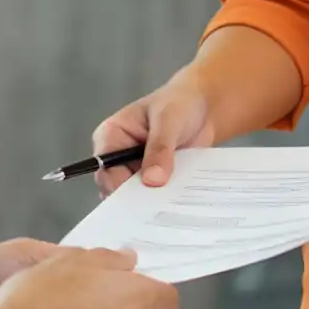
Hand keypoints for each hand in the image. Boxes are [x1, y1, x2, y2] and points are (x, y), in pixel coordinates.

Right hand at [92, 71, 215, 195]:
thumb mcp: (169, 121)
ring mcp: (136, 170)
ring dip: (152, 201)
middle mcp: (119, 156)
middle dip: (136, 197)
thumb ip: (160, 148)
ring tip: (170, 203)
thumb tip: (152, 179)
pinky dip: (164, 201)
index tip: (139, 197)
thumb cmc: (179, 103)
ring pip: (135, 196)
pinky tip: (178, 201)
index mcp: (112, 135)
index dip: (118, 185)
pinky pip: (154, 198)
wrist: (203, 108)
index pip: (105, 167)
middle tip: (157, 205)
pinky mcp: (153, 180)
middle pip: (116, 187)